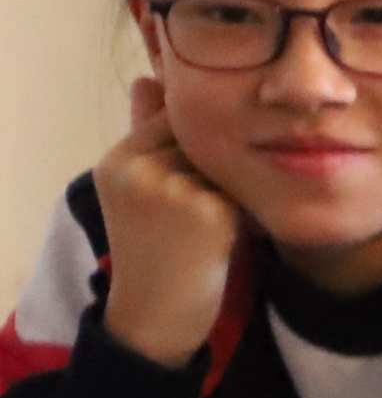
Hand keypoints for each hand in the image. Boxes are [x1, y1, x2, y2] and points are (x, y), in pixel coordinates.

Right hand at [92, 79, 245, 370]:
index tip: (201, 179)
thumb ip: (145, 134)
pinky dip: (248, 215)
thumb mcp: (140, 189)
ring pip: (230, 167)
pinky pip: (247, 195)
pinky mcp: (208, 212)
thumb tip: (148, 79)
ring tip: (214, 228)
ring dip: (235, 191)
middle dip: (217, 170)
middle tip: (205, 213)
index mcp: (117, 161)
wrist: (156, 318)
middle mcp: (139, 170)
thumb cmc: (154, 251)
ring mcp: (172, 190)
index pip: (174, 121)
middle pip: (206, 142)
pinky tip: (231, 240)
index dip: (200, 148)